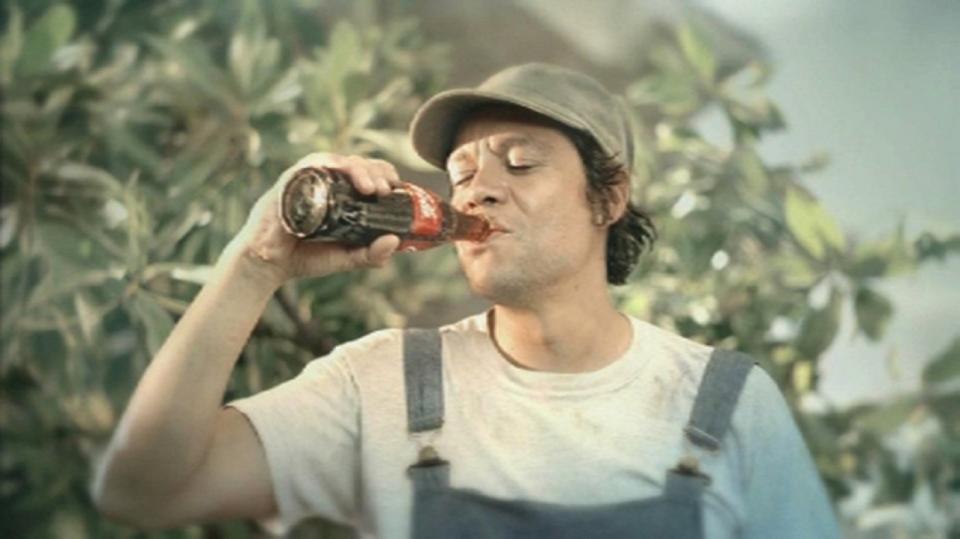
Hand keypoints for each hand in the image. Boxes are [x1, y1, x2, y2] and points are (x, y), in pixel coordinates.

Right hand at [222, 153, 404, 287]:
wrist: (269, 264)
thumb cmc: (306, 256)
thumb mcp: (347, 258)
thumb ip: (371, 254)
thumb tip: (394, 242)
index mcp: (343, 195)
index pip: (369, 174)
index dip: (385, 176)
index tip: (396, 189)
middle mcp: (327, 182)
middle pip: (358, 162)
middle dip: (377, 171)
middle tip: (386, 190)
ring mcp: (308, 179)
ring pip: (338, 160)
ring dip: (358, 169)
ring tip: (371, 188)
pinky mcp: (290, 181)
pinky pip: (310, 164)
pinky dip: (329, 165)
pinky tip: (343, 175)